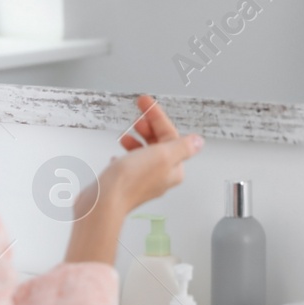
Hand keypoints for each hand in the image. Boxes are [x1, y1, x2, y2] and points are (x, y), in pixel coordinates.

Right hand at [66, 96, 201, 264]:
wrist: (104, 201)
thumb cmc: (131, 179)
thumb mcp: (163, 155)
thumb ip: (182, 146)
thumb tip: (199, 142)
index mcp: (173, 169)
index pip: (171, 136)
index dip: (158, 117)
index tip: (146, 103)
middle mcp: (160, 177)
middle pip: (159, 144)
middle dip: (149, 127)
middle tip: (138, 116)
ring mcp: (143, 181)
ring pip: (144, 154)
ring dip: (137, 140)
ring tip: (126, 135)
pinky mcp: (126, 185)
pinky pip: (130, 166)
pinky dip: (126, 156)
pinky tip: (119, 155)